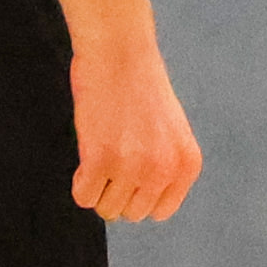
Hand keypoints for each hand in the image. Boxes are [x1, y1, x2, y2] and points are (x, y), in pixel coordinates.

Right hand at [70, 34, 202, 223]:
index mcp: (187, 165)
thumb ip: (163, 169)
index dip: (139, 194)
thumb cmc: (140, 88)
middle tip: (111, 159)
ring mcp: (132, 167)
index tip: (130, 171)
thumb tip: (137, 207)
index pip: (159, 211)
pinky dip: (80, 182)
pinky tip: (86, 155)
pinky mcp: (99, 160)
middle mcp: (164, 170)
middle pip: (131, 214)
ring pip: (107, 209)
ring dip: (98, 186)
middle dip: (116, 192)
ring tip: (101, 151)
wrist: (120, 52)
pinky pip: (83, 197)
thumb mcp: (170, 133)